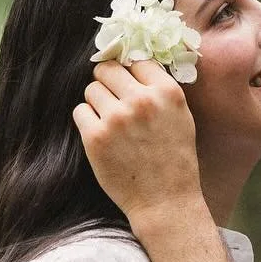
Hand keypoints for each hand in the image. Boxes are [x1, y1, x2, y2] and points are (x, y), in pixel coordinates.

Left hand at [72, 58, 203, 229]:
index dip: (130, 71)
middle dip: (108, 81)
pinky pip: (80, 111)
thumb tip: (131, 64)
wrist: (165, 201)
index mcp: (167, 92)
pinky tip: (101, 134)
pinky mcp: (95, 137)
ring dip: (97, 102)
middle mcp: (142, 100)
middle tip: (113, 99)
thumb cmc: (174, 161)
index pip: (136, 59)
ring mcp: (116, 118)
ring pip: (91, 89)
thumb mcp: (180, 117)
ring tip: (110, 122)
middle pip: (108, 69)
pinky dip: (87, 121)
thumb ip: (159, 90)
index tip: (127, 83)